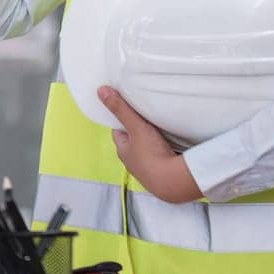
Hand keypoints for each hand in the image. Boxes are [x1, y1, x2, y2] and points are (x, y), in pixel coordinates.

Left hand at [99, 86, 202, 204]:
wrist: (172, 181)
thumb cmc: (151, 155)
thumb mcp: (136, 127)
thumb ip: (121, 109)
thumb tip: (101, 91)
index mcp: (123, 151)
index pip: (119, 132)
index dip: (123, 121)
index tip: (129, 112)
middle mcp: (133, 163)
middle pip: (134, 142)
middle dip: (139, 132)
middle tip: (148, 120)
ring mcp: (148, 171)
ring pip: (147, 153)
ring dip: (153, 144)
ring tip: (162, 133)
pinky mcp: (162, 176)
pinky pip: (162, 160)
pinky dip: (165, 154)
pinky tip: (173, 149)